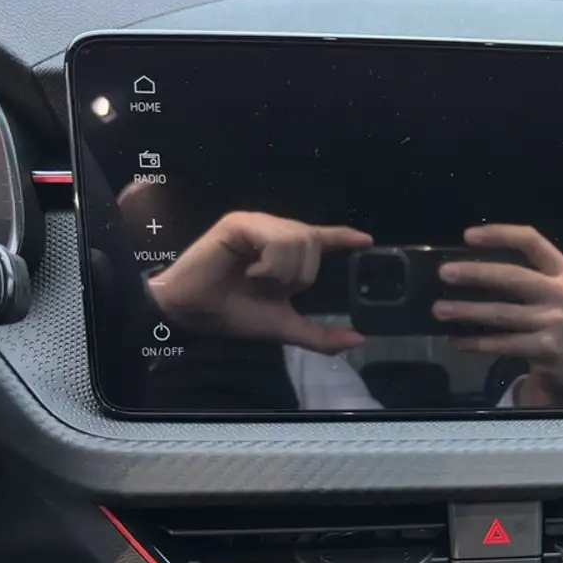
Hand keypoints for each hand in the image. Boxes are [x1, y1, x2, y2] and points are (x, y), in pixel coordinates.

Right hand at [147, 211, 371, 353]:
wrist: (195, 315)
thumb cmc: (234, 314)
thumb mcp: (285, 326)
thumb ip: (321, 335)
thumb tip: (359, 339)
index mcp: (284, 251)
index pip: (319, 238)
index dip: (343, 237)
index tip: (367, 241)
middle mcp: (273, 231)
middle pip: (313, 243)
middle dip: (300, 275)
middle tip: (271, 288)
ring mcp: (256, 224)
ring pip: (299, 241)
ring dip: (284, 272)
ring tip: (257, 280)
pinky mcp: (239, 223)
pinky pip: (277, 241)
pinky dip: (270, 265)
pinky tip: (250, 273)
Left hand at [433, 225, 562, 406]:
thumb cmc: (549, 320)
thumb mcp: (546, 292)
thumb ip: (520, 275)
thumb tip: (465, 267)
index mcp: (562, 270)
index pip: (531, 240)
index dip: (500, 234)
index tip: (468, 236)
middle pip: (513, 276)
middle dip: (475, 273)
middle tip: (444, 273)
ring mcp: (557, 321)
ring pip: (502, 313)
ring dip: (467, 311)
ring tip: (439, 310)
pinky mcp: (548, 348)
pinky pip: (503, 343)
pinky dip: (475, 343)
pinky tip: (455, 342)